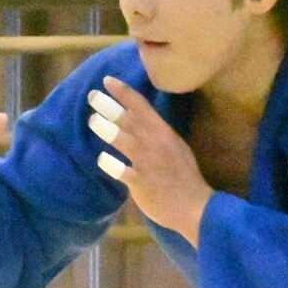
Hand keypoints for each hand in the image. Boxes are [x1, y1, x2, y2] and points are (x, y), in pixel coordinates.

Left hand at [88, 76, 213, 246]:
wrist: (195, 207)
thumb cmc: (184, 177)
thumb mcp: (175, 147)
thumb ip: (157, 134)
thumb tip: (138, 121)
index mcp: (164, 133)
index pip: (142, 107)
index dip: (124, 92)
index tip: (107, 80)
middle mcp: (155, 143)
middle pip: (129, 119)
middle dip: (109, 105)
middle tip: (92, 95)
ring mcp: (147, 162)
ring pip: (124, 140)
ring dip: (106, 129)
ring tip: (92, 120)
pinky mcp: (141, 182)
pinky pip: (122, 171)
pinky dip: (110, 164)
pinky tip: (102, 159)